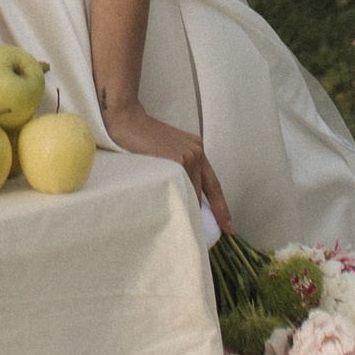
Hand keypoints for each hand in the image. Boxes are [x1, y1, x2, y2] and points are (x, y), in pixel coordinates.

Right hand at [99, 95, 230, 234]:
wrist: (126, 119)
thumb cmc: (139, 137)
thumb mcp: (166, 150)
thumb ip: (177, 168)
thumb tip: (182, 197)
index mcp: (196, 149)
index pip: (213, 185)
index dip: (221, 208)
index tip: (228, 227)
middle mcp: (196, 152)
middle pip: (202, 193)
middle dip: (200, 214)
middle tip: (199, 235)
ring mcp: (188, 156)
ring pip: (192, 194)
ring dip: (186, 210)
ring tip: (180, 226)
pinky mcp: (177, 161)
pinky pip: (180, 191)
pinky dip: (177, 202)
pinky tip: (172, 212)